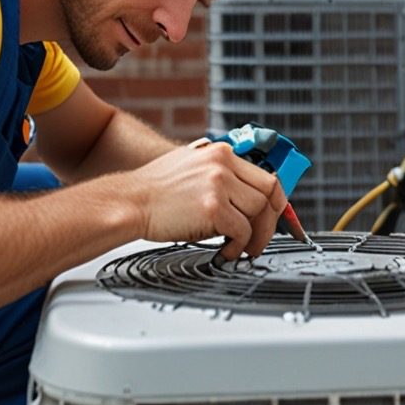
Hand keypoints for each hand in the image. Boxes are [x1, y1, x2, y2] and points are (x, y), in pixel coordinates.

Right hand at [130, 142, 285, 257]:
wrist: (128, 202)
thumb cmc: (155, 190)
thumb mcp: (191, 164)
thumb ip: (219, 172)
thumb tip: (246, 191)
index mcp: (221, 153)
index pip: (266, 176)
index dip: (276, 202)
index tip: (275, 217)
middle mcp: (222, 165)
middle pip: (269, 194)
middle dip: (270, 222)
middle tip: (260, 239)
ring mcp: (218, 185)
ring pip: (258, 214)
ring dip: (254, 237)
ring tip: (240, 248)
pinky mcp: (212, 208)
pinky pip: (242, 232)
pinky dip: (238, 247)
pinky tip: (226, 251)